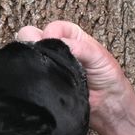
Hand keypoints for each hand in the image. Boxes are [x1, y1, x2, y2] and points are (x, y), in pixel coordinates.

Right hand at [15, 20, 133, 114]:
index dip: (50, 33)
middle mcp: (56, 48)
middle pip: (31, 35)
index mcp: (71, 36)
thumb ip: (80, 47)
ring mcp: (47, 65)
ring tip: (43, 68)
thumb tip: (56, 42)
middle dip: (33, 41)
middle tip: (42, 55)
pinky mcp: (42, 82)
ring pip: (26, 54)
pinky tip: (41, 80)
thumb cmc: (108, 79)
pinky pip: (29, 74)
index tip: (52, 43)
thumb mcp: (98, 57)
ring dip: (31, 58)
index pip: (52, 27)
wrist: (108, 107)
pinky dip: (31, 74)